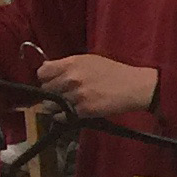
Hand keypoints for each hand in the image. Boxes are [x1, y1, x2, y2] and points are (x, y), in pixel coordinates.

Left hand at [34, 53, 158, 119]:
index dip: (46, 78)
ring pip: (51, 105)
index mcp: (71, 63)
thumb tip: (47, 69)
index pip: (42, 72)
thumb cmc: (113, 72)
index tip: (51, 81)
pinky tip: (73, 112)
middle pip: (45, 89)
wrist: (134, 86)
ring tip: (68, 104)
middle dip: (52, 92)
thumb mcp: (89, 60)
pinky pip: (62, 116)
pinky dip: (64, 116)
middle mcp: (71, 78)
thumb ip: (67, 64)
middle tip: (62, 94)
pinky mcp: (83, 110)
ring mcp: (76, 95)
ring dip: (56, 106)